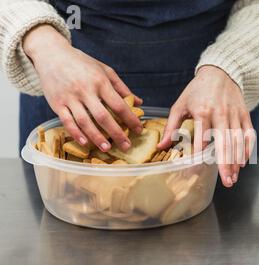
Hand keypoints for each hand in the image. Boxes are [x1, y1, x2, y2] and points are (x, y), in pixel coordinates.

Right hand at [23, 25, 142, 151]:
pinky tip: (85, 143)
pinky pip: (67, 122)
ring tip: (107, 148)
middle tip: (127, 146)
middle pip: (103, 116)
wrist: (52, 54)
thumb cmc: (82, 63)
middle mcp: (85, 90)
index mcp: (100, 82)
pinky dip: (76, 134)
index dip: (130, 119)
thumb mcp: (105, 70)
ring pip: (85, 122)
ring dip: (97, 137)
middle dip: (117, 133)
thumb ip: (122, 88)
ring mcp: (70, 98)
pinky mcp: (57, 104)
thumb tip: (138, 103)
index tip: (139, 130)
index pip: (119, 105)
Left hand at [158, 65, 255, 187]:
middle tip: (227, 182)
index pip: (202, 139)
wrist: (220, 72)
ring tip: (233, 177)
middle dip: (226, 165)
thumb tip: (161, 146)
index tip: (196, 171)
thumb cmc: (197, 90)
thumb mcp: (180, 106)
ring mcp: (234, 115)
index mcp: (202, 111)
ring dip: (236, 161)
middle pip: (224, 144)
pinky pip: (248, 134)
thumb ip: (172, 127)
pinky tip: (243, 162)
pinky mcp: (244, 115)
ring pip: (238, 142)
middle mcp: (220, 114)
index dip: (200, 156)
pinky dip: (247, 149)